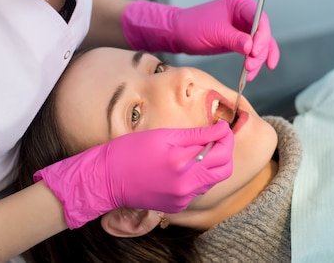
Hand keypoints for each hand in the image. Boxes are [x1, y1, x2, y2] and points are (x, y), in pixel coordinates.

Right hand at [34, 121, 233, 228]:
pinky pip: (197, 191)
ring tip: (198, 150)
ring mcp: (182, 199)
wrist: (107, 179)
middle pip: (224, 170)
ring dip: (212, 165)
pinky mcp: (176, 207)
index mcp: (184, 163)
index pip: (222, 151)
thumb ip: (196, 135)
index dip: (226, 136)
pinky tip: (183, 167)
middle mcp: (187, 185)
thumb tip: (222, 130)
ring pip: (212, 181)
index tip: (222, 127)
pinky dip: (198, 177)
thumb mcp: (164, 135)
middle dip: (225, 152)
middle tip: (215, 138)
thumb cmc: (132, 150)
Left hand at [121, 0, 279, 80]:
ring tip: (249, 72)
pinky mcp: (240, 39)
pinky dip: (254, 62)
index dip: (262, 36)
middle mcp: (245, 13)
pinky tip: (251, 73)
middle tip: (250, 65)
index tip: (254, 51)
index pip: (260, 18)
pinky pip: (253, 51)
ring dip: (258, 60)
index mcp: (240, 2)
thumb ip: (235, 39)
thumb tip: (251, 48)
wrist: (179, 34)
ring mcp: (244, 27)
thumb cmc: (193, 26)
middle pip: (263, 33)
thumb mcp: (215, 32)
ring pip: (261, 44)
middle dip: (260, 51)